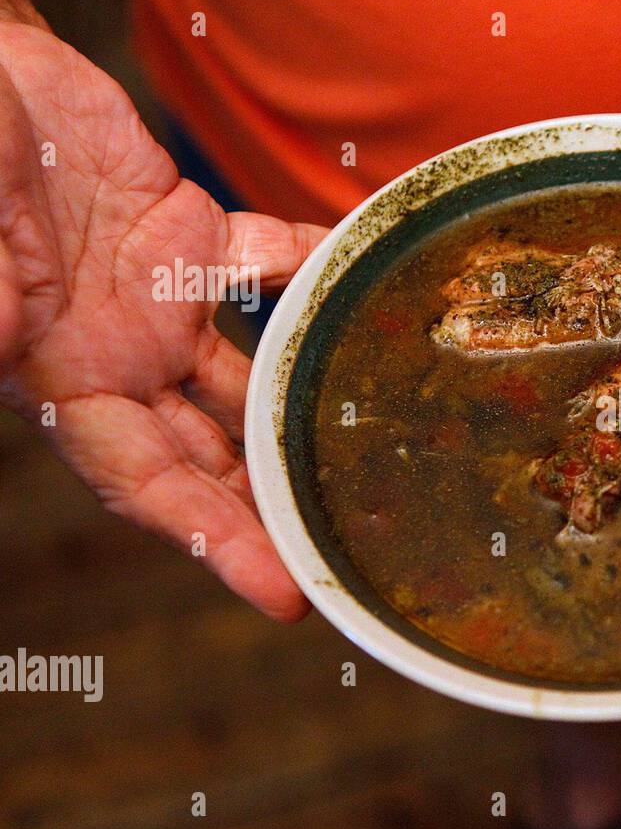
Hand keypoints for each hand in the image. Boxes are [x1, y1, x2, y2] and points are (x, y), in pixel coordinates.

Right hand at [0, 19, 326, 619]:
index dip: (213, 543)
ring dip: (306, 409)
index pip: (149, 485)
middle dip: (275, 505)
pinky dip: (315, 272)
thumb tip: (0, 346)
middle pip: (215, 453)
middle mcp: (122, 355)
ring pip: (253, 377)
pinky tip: (362, 283)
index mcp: (63, 380)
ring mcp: (162, 300)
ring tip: (376, 449)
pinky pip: (271, 261)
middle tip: (348, 548)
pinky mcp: (193, 236)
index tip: (281, 592)